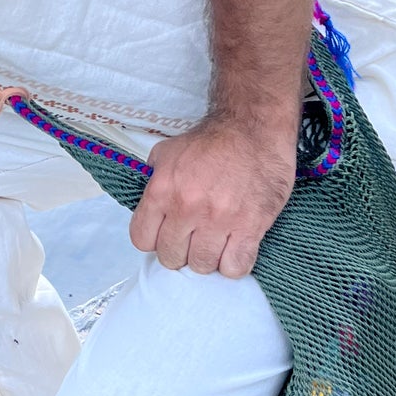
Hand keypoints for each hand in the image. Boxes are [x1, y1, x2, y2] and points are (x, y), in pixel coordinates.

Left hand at [131, 115, 295, 277]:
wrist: (253, 128)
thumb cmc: (212, 142)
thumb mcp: (167, 152)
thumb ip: (152, 182)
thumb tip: (147, 209)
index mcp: (162, 190)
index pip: (142, 239)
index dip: (154, 240)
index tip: (167, 234)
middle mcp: (187, 207)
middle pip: (171, 257)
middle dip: (181, 250)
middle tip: (193, 238)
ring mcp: (219, 220)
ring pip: (202, 266)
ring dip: (208, 258)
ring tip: (216, 242)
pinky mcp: (250, 226)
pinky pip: (235, 267)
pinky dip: (233, 263)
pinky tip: (235, 248)